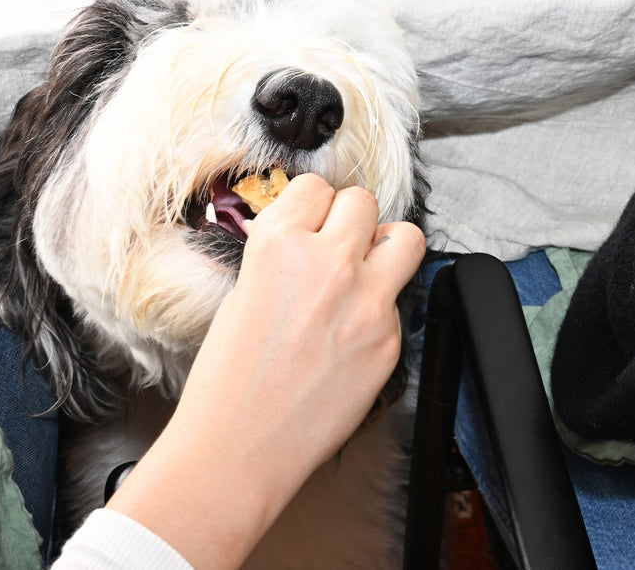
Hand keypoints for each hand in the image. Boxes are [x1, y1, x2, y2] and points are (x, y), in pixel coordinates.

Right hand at [107, 174, 424, 569]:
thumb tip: (310, 238)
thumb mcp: (241, 292)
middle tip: (335, 246)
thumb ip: (283, 256)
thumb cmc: (227, 380)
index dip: (311, 206)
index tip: (308, 222)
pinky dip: (379, 310)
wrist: (239, 447)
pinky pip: (399, 303)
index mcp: (279, 244)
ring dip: (385, 247)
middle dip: (349, 220)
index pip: (317, 186)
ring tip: (363, 271)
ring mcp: (368, 302)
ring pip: (406, 238)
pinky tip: (349, 336)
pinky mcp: (391, 341)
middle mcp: (328, 264)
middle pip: (364, 202)